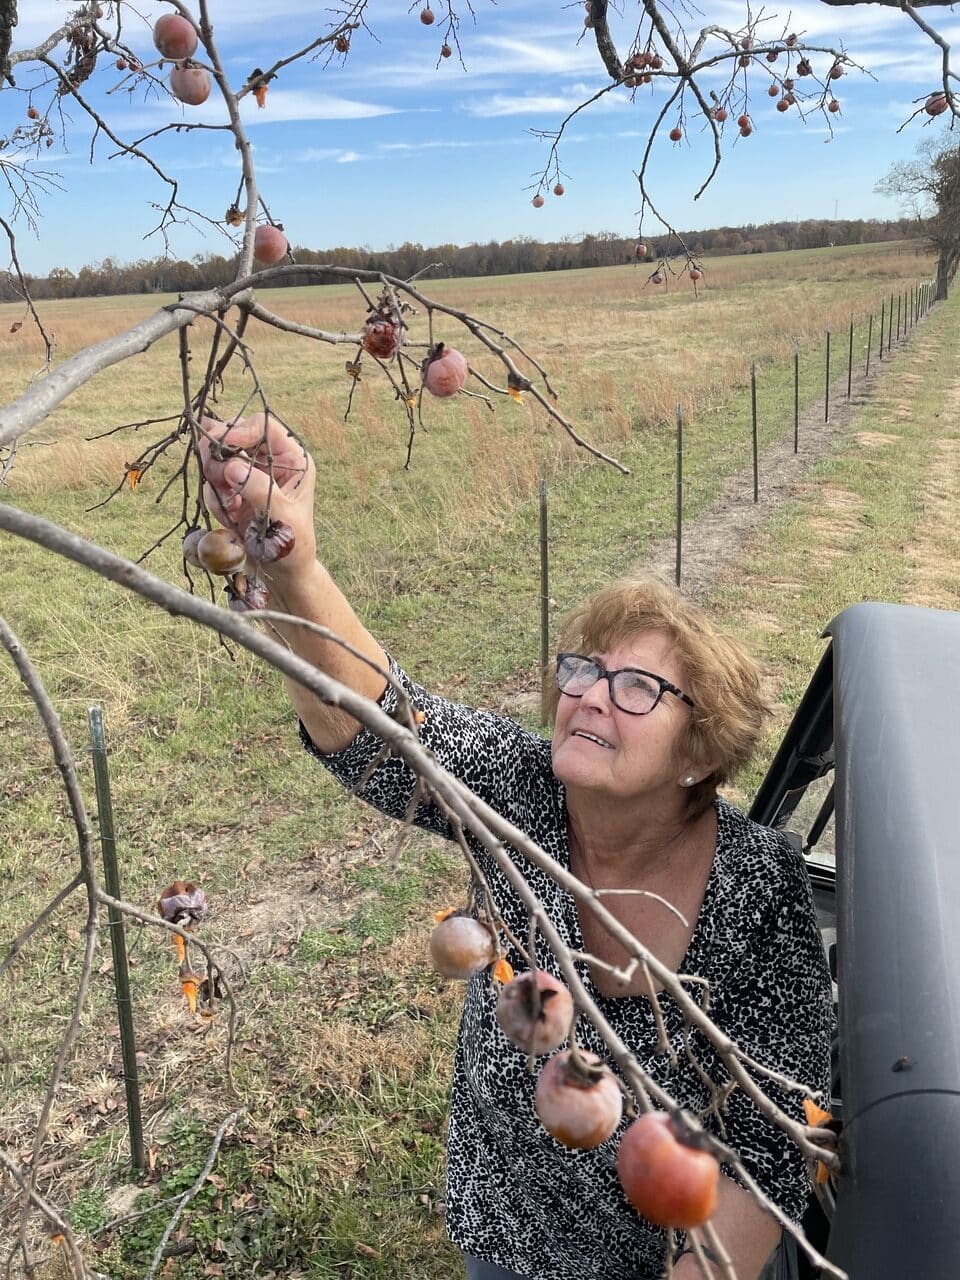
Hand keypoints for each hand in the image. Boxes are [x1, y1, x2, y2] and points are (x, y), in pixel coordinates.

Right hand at [197, 412, 316, 572]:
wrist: (281, 574)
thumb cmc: (292, 546)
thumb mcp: (282, 518)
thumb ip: (259, 490)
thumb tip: (232, 466)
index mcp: (294, 460)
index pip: (264, 427)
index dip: (240, 430)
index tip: (221, 444)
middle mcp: (272, 463)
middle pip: (235, 437)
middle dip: (219, 453)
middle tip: (210, 468)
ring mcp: (251, 476)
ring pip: (219, 459)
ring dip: (215, 479)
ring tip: (229, 505)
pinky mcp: (234, 492)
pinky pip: (213, 484)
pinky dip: (215, 498)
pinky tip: (230, 518)